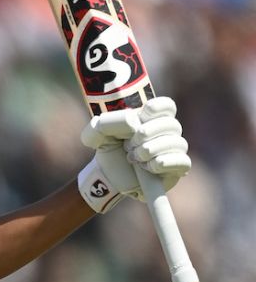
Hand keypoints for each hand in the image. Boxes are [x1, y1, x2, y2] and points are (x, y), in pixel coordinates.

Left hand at [78, 96, 190, 212]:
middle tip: (128, 145)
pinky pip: (183, 162)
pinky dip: (165, 162)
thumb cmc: (108, 150)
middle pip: (171, 124)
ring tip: (134, 158)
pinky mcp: (177, 169)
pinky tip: (149, 166)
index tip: (144, 113)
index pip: (167, 106)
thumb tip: (130, 123)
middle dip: (147, 133)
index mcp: (150, 118)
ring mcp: (173, 150)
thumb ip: (106, 123)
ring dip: (152, 149)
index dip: (159, 107)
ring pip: (178, 143)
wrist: (108, 175)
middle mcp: (166, 132)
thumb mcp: (98, 134)